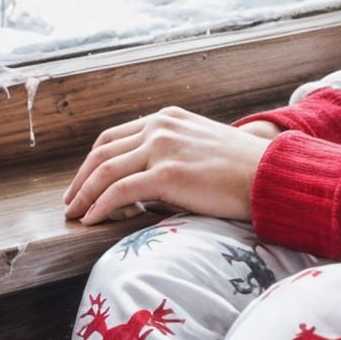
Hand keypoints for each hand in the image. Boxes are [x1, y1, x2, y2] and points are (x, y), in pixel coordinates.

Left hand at [62, 105, 275, 225]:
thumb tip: (144, 186)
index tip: (83, 184)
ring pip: (105, 171)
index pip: (115, 137)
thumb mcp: (200, 147)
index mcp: (167, 118)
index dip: (93, 162)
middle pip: (103, 151)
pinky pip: (119, 191)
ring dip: (84, 195)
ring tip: (75, 216)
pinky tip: (92, 221)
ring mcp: (162, 147)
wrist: (270, 174)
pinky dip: (100, 207)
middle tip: (71, 203)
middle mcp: (160, 126)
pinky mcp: (166, 173)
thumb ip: (171, 155)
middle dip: (81, 179)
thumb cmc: (242, 168)